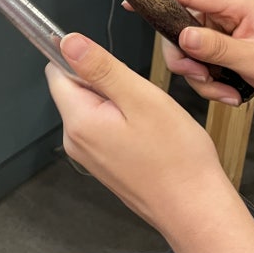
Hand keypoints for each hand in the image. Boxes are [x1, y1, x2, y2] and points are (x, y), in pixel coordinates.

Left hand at [44, 33, 227, 232]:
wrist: (196, 211)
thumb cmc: (176, 158)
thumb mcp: (140, 98)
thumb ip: (101, 67)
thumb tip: (68, 42)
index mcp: (78, 121)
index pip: (58, 72)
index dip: (83, 59)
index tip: (113, 65)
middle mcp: (76, 140)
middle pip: (76, 88)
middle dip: (106, 81)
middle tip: (140, 97)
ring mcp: (89, 155)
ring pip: (94, 106)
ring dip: (119, 101)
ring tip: (149, 119)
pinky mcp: (105, 163)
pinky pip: (106, 126)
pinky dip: (125, 121)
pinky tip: (149, 134)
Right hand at [158, 0, 253, 108]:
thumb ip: (217, 48)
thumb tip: (183, 36)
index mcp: (235, 2)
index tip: (130, 1)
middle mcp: (224, 10)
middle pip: (180, 27)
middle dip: (187, 59)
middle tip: (201, 78)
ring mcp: (222, 28)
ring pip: (187, 49)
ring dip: (201, 77)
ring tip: (226, 93)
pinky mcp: (221, 45)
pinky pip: (199, 61)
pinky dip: (209, 82)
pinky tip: (230, 93)